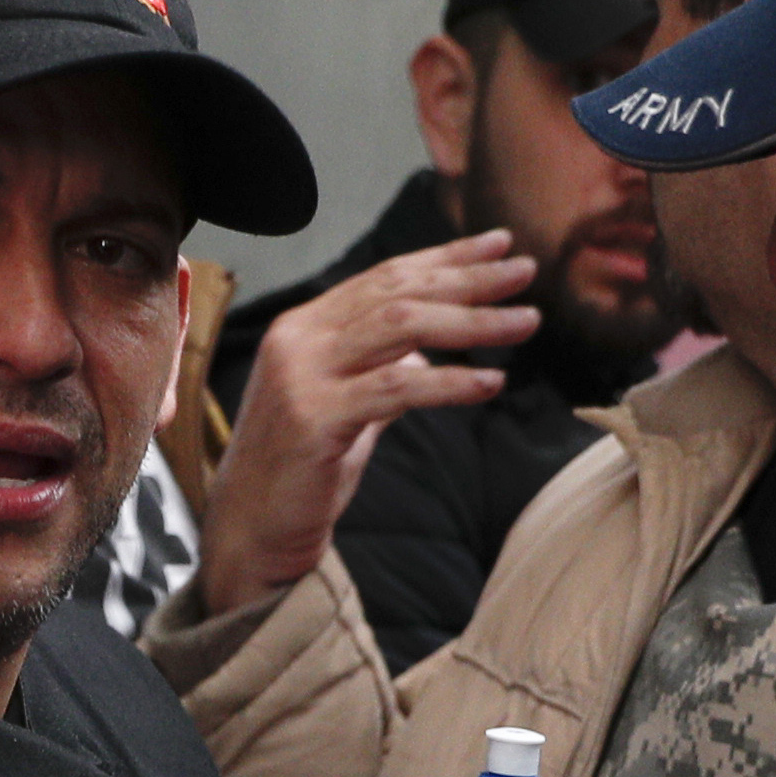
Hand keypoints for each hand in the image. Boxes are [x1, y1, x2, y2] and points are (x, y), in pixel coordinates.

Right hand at [199, 231, 539, 615]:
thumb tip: (427, 351)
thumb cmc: (300, 474)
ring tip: (525, 321)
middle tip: (525, 272)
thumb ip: (378, 373)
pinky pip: (397, 388)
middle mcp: (298, 340)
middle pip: (398, 292)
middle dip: (469, 279)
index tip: (499, 243)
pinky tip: (491, 381)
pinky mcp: (314, 419)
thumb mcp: (344, 408)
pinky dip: (450, 381)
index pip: (384, 277)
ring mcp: (301, 377)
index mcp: (304, 328)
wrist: (250, 533)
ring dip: (472, 322)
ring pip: (401, 328)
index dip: (445, 257)